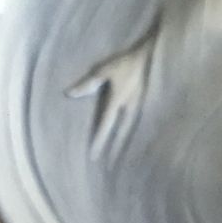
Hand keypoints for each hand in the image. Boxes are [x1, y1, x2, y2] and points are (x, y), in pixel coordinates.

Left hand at [66, 40, 151, 161]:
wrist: (152, 56)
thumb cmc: (126, 62)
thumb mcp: (104, 69)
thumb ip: (88, 83)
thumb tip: (70, 94)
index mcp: (117, 101)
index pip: (105, 126)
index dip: (99, 141)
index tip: (93, 157)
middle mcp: (129, 108)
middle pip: (121, 135)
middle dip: (114, 150)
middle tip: (109, 166)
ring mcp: (140, 108)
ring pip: (130, 131)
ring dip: (124, 144)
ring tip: (120, 159)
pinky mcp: (146, 104)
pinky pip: (136, 124)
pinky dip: (132, 135)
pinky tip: (131, 141)